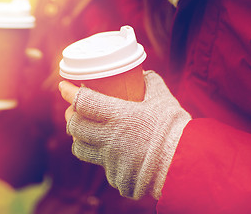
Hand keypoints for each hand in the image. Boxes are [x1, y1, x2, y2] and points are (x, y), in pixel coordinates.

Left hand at [59, 71, 191, 199]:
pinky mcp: (116, 176)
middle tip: (73, 110)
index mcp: (118, 116)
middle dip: (70, 116)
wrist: (187, 164)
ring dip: (79, 138)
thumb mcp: (164, 100)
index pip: (83, 102)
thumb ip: (152, 83)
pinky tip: (110, 152)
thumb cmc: (175, 129)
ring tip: (84, 132)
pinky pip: (101, 166)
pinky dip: (102, 157)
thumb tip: (144, 73)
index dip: (68, 92)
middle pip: (74, 127)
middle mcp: (109, 139)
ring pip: (80, 149)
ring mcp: (110, 160)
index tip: (63, 86)